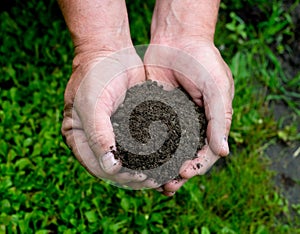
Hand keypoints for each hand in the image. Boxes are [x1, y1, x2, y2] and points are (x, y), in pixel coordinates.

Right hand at [59, 0, 158, 188]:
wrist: (110, 51)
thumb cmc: (95, 75)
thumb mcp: (91, 105)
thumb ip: (98, 136)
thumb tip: (111, 167)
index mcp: (79, 138)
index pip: (98, 166)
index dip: (118, 176)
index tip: (140, 178)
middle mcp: (95, 139)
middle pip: (114, 168)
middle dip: (133, 177)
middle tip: (154, 181)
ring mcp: (112, 132)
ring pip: (128, 159)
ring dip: (143, 169)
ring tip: (161, 176)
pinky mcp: (128, 124)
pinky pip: (138, 144)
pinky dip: (149, 154)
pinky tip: (164, 159)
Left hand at [144, 39, 233, 195]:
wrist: (178, 38)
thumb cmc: (203, 61)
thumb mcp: (217, 89)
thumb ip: (220, 120)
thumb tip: (224, 152)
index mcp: (211, 121)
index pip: (207, 151)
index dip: (199, 165)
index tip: (186, 173)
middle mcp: (192, 124)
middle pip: (186, 156)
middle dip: (179, 173)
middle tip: (168, 186)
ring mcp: (173, 119)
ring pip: (168, 150)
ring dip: (162, 167)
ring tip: (153, 181)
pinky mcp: (155, 111)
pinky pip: (152, 134)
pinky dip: (148, 149)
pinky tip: (140, 160)